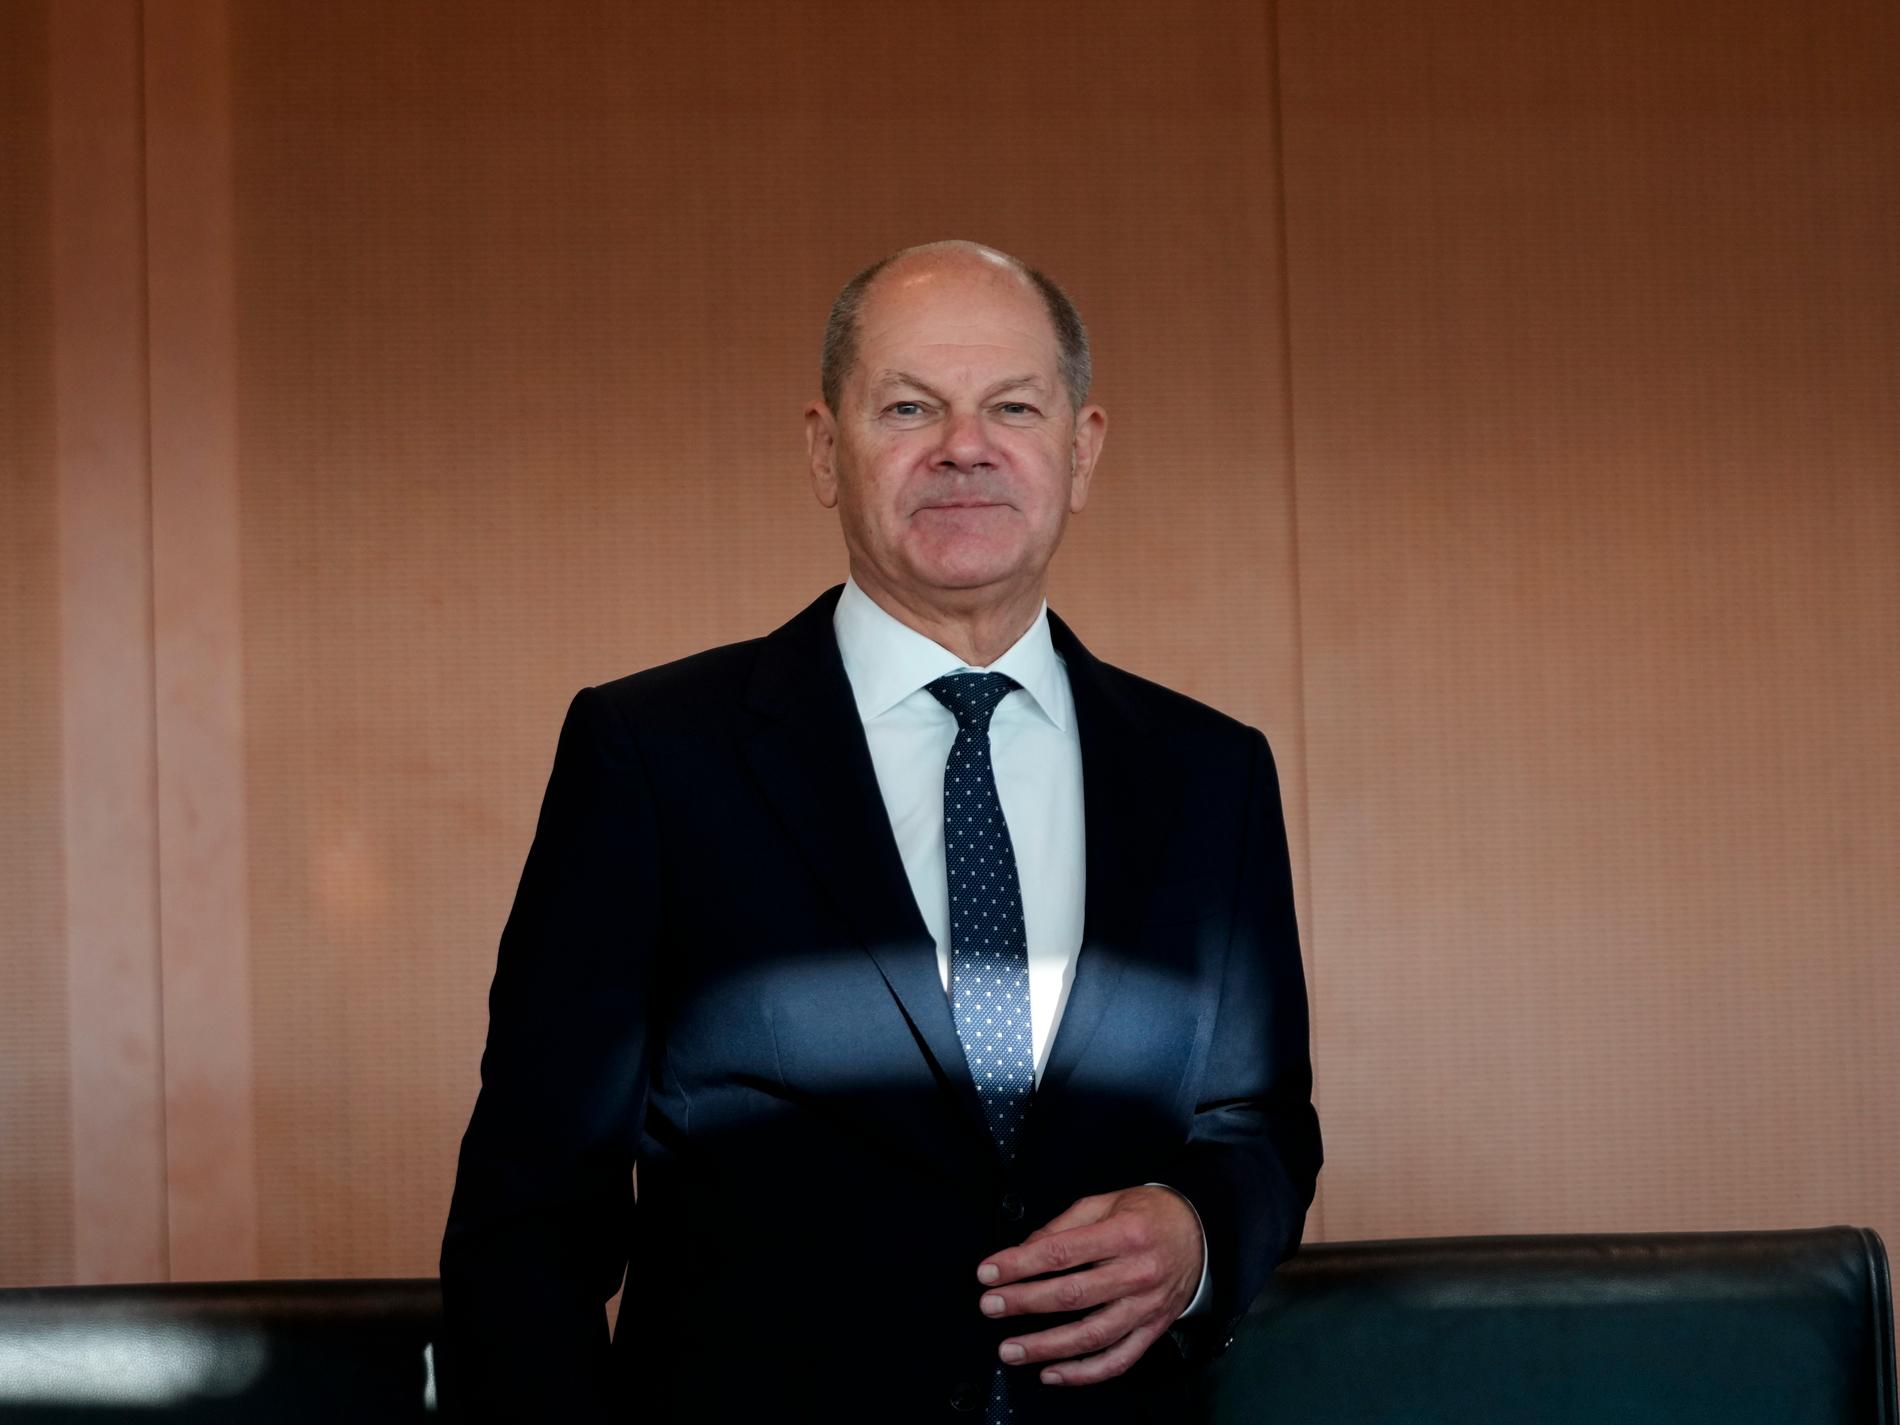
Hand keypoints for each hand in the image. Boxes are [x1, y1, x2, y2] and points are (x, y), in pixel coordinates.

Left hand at [974, 1184, 1202, 1386]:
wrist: (1200, 1234)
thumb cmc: (1147, 1214)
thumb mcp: (1106, 1202)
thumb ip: (1064, 1226)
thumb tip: (1024, 1250)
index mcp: (1123, 1234)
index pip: (1062, 1252)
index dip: (1020, 1264)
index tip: (988, 1272)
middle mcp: (1137, 1273)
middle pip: (1072, 1294)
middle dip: (1024, 1302)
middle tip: (990, 1306)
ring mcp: (1147, 1307)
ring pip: (1092, 1335)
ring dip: (1046, 1347)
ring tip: (1010, 1350)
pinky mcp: (1153, 1330)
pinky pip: (1117, 1360)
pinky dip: (1083, 1373)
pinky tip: (1052, 1374)